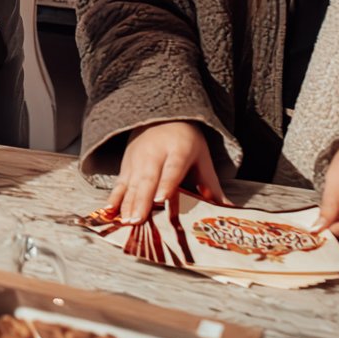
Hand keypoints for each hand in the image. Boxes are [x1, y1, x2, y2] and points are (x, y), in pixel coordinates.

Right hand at [105, 121, 226, 222]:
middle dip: (142, 200)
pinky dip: (113, 198)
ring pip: (131, 183)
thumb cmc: (186, 141)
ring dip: (127, 203)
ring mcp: (137, 160)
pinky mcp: (126, 165)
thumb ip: (212, 185)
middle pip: (148, 179)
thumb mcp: (202, 158)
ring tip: (126, 222)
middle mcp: (154, 155)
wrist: (160, 116)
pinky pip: (119, 184)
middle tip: (138, 220)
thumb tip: (229, 210)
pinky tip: (109, 212)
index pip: (172, 169)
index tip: (161, 198)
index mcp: (178, 151)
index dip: (166, 183)